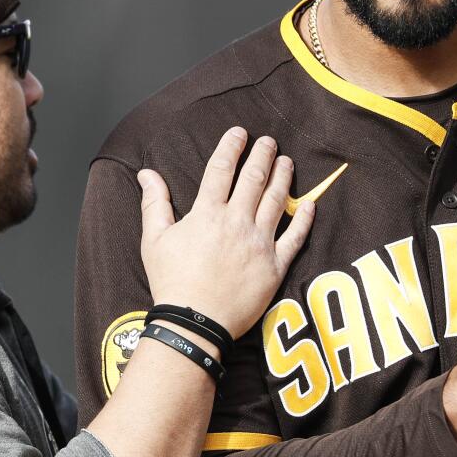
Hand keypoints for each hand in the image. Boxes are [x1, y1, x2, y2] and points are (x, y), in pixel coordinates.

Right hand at [137, 127, 314, 338]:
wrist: (194, 323)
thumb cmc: (171, 282)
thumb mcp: (154, 239)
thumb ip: (154, 203)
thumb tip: (146, 173)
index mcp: (207, 214)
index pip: (221, 169)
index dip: (231, 147)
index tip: (239, 133)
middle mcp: (236, 222)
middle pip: (254, 179)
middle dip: (263, 156)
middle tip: (269, 142)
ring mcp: (259, 243)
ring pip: (277, 201)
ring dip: (283, 178)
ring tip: (287, 162)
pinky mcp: (274, 266)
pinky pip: (295, 238)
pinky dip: (305, 219)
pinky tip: (310, 204)